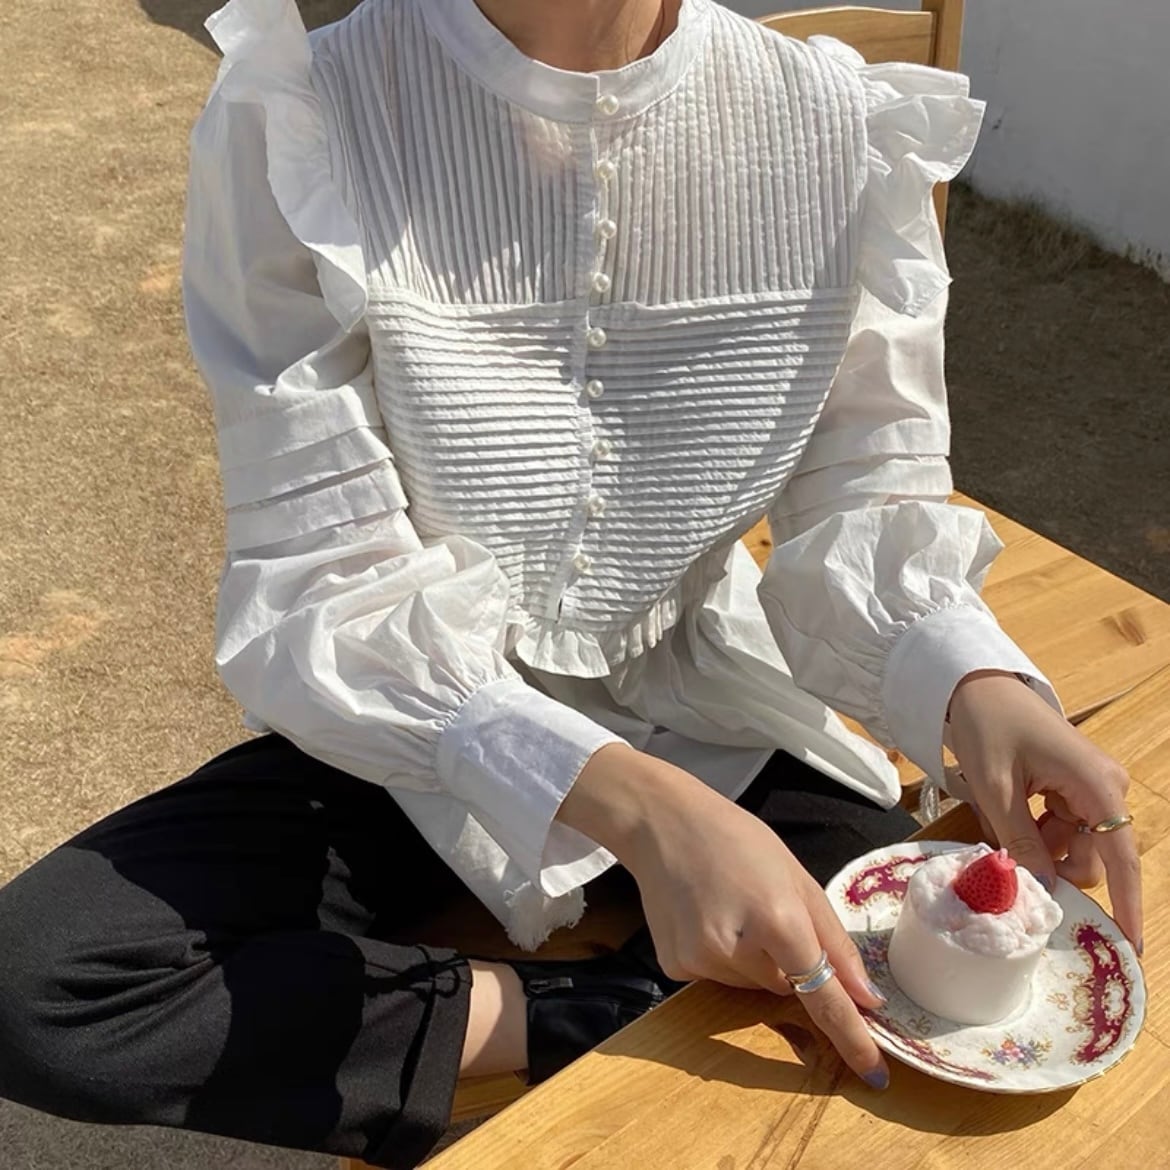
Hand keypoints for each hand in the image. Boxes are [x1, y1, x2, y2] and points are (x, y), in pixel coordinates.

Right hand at [558, 746, 889, 1087]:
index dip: (852, 1037)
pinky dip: (719, 957)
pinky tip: (703, 917)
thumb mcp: (797, 878)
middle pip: (784, 986)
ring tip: (729, 908)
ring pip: (750, 985)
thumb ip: (834, 941)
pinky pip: (716, 978)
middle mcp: (737, 949)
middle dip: (785, 960)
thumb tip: (866, 999)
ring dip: (751, 959)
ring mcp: (700, 961)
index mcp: (777, 920)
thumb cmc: (738, 841)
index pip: (823, 997)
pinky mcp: (674, 966)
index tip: (875, 1075)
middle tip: (762, 909)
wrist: (662, 823)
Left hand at [947, 671, 1142, 949]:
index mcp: (1098, 787)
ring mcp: (1089, 789)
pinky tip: (1005, 812)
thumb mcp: (997, 789)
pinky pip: (1057, 830)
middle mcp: (1105, 790)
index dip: (1127, 905)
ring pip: (1070, 847)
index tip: (1131, 946)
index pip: (1123, 859)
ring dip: (1035, 846)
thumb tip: (1044, 890)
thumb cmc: (988, 726)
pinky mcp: (1071, 789)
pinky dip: (1032, 832)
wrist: (975, 687)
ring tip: (998, 816)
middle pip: (1090, 857)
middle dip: (1052, 865)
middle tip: (1006, 850)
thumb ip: (1021, 842)